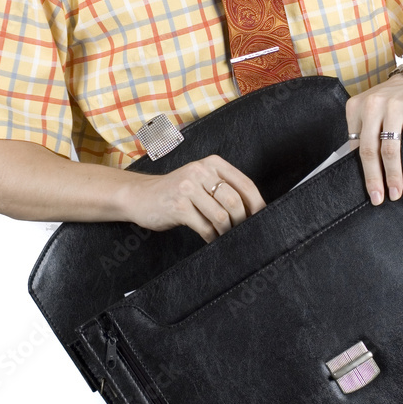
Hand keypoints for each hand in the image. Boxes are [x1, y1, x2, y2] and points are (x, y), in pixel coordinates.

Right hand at [118, 154, 265, 241]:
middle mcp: (201, 171)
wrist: (140, 196)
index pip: (245, 184)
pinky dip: (213, 238)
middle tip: (243, 232)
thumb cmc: (176, 191)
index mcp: (212, 163)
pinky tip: (212, 240)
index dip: (257, 205)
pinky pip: (205, 227)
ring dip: (227, 232)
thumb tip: (253, 211)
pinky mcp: (178, 206)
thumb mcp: (200, 180)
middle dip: (242, 221)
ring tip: (226, 237)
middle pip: (235, 201)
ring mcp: (188, 188)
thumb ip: (224, 188)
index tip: (262, 219)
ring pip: (221, 216)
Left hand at [345, 76, 402, 204]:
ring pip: (390, 149)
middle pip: (369, 149)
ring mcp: (394, 106)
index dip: (360, 170)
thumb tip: (364, 171)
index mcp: (356, 107)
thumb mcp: (373, 112)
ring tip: (396, 193)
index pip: (355, 145)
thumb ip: (366, 135)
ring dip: (394, 175)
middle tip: (378, 198)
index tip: (367, 190)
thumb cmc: (394, 102)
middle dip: (374, 178)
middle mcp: (372, 105)